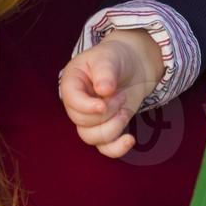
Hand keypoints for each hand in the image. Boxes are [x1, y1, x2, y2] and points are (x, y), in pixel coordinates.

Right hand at [58, 32, 162, 157]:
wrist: (134, 64)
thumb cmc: (116, 57)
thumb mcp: (109, 58)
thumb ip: (105, 72)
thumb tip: (104, 90)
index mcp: (71, 83)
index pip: (71, 101)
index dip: (87, 106)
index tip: (104, 102)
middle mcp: (77, 104)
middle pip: (82, 122)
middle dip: (107, 112)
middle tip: (121, 94)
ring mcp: (91, 119)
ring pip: (92, 138)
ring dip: (113, 127)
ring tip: (124, 109)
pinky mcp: (107, 128)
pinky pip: (105, 148)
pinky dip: (117, 148)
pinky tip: (130, 139)